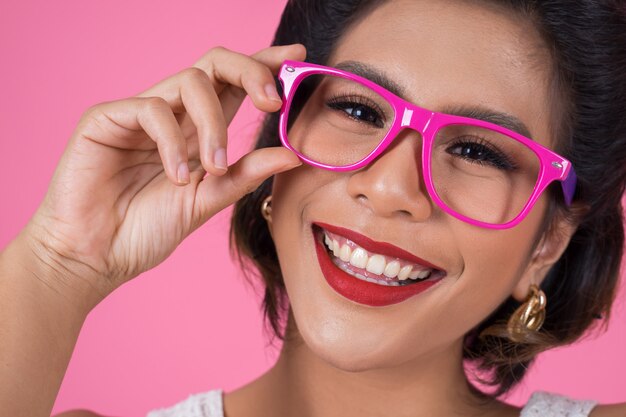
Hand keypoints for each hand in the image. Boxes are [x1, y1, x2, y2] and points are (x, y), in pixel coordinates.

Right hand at [19, 43, 305, 307]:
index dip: (263, 65)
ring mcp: (140, 114)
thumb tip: (293, 155)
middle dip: (251, 71)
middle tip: (273, 100)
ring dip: (213, 126)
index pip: (234, 84)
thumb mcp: (208, 201)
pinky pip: (152, 109)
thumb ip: (245, 175)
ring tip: (213, 171)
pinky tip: (176, 177)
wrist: (96, 258)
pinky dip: (173, 143)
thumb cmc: (146, 230)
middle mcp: (173, 115)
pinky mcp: (107, 118)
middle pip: (215, 63)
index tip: (297, 56)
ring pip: (191, 82)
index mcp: (197, 131)